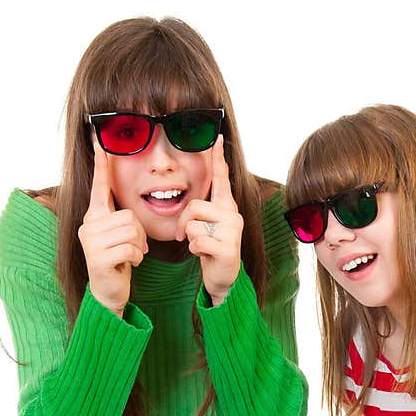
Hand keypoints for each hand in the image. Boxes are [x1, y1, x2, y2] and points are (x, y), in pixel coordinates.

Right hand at [78, 139, 148, 316]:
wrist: (109, 292)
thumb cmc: (119, 261)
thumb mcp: (121, 236)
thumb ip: (123, 218)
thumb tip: (133, 202)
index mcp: (95, 216)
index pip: (99, 185)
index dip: (101, 163)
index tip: (99, 138)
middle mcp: (88, 225)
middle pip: (129, 216)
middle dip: (139, 234)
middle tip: (131, 248)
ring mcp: (90, 242)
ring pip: (132, 232)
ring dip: (139, 247)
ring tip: (128, 256)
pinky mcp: (98, 258)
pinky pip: (131, 249)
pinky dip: (137, 258)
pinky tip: (128, 265)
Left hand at [175, 135, 242, 305]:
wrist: (223, 278)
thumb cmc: (210, 249)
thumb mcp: (203, 226)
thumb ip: (198, 212)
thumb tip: (186, 202)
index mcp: (226, 206)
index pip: (221, 178)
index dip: (217, 158)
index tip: (216, 137)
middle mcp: (232, 214)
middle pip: (194, 205)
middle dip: (183, 223)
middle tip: (186, 236)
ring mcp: (233, 231)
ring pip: (193, 225)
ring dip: (190, 239)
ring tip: (201, 246)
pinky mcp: (229, 248)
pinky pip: (198, 242)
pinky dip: (195, 251)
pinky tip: (206, 255)